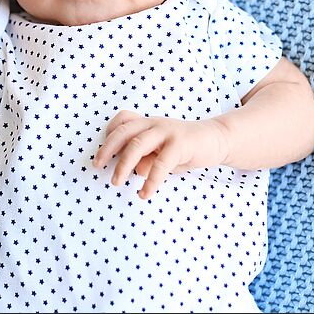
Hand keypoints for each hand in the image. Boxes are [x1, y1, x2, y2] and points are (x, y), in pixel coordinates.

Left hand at [92, 110, 230, 199]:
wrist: (216, 139)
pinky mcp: (181, 143)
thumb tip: (135, 170)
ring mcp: (167, 131)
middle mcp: (154, 123)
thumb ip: (146, 159)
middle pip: (124, 131)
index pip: (123, 120)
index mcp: (148, 123)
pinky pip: (161, 163)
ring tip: (116, 182)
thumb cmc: (185, 148)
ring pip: (137, 144)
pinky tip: (145, 193)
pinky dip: (151, 180)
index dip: (109, 133)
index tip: (102, 152)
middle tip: (97, 165)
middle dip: (107, 148)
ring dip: (123, 164)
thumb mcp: (161, 154)